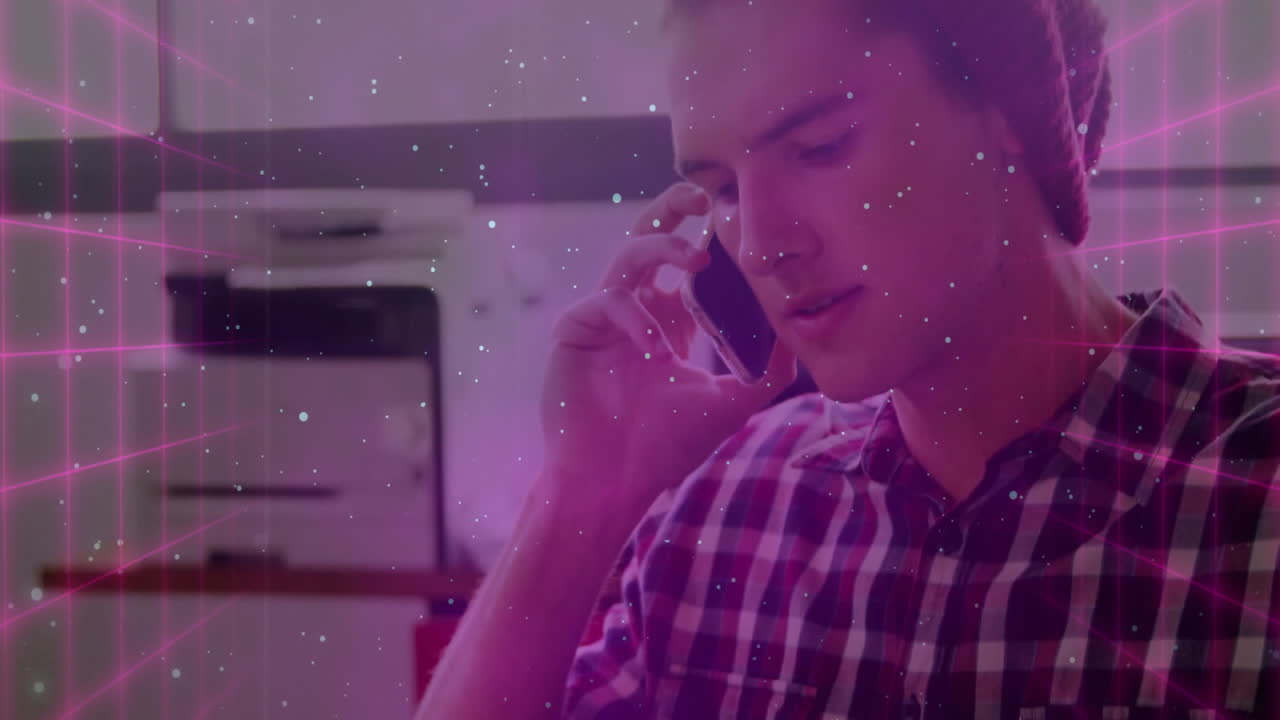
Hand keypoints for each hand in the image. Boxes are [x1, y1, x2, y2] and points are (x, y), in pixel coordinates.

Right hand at [539, 183, 798, 514]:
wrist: (616, 482)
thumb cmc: (665, 446)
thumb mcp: (729, 403)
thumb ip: (767, 371)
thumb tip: (801, 336)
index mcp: (667, 318)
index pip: (685, 259)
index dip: (708, 235)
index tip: (739, 221)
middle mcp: (635, 309)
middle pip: (648, 235)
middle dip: (672, 207)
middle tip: (704, 193)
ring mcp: (603, 317)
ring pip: (627, 255)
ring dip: (662, 247)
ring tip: (695, 257)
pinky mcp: (576, 330)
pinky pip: (607, 301)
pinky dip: (638, 319)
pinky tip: (658, 352)